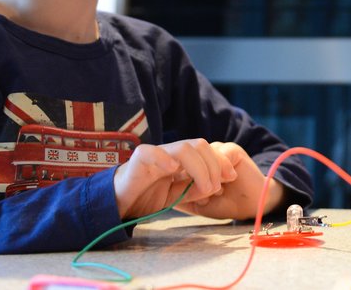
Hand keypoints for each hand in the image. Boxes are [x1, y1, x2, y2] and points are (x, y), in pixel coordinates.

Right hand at [113, 138, 233, 218]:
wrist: (118, 204)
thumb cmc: (146, 198)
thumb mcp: (177, 197)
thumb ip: (194, 190)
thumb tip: (216, 186)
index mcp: (180, 160)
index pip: (205, 151)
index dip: (220, 161)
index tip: (232, 176)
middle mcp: (170, 153)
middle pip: (199, 146)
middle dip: (214, 163)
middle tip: (219, 184)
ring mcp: (156, 154)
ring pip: (183, 148)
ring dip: (199, 167)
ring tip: (205, 185)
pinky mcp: (139, 159)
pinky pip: (153, 153)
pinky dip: (165, 159)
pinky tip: (173, 169)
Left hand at [175, 141, 285, 220]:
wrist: (250, 206)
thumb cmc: (222, 205)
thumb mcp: (196, 204)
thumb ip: (181, 196)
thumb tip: (162, 189)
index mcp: (190, 165)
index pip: (176, 161)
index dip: (170, 166)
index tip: (167, 177)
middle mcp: (202, 155)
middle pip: (189, 156)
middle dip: (194, 175)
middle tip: (205, 196)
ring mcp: (216, 150)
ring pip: (205, 155)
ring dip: (211, 174)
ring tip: (218, 191)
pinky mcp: (232, 150)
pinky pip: (222, 153)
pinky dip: (222, 168)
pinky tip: (229, 181)